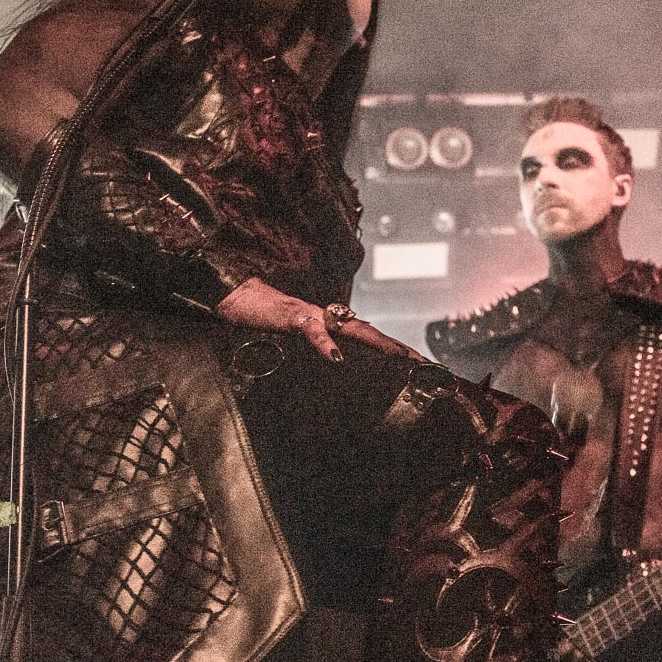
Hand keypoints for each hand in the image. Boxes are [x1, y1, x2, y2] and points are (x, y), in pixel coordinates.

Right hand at [213, 278, 418, 361]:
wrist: (235, 296)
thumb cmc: (263, 320)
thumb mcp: (291, 340)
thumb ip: (315, 347)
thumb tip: (336, 362)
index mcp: (329, 326)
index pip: (368, 339)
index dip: (395, 351)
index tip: (420, 366)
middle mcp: (327, 318)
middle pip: (371, 334)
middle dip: (400, 349)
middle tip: (426, 364)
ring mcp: (311, 316)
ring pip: (350, 329)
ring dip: (377, 343)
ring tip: (401, 357)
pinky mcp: (291, 318)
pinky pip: (311, 331)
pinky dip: (324, 344)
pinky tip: (336, 357)